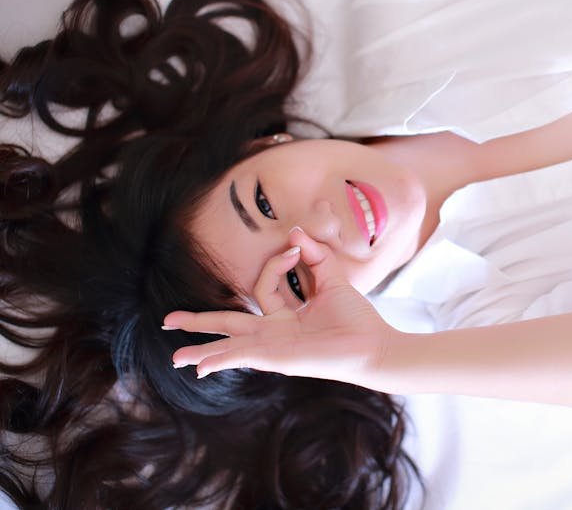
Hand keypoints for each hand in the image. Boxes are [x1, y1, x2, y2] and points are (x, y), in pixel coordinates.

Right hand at [164, 228, 394, 384]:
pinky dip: (221, 360)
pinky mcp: (278, 358)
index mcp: (285, 316)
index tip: (295, 247)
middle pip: (230, 324)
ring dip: (203, 350)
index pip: (263, 286)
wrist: (373, 344)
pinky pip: (244, 356)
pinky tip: (200, 367)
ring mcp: (274, 348)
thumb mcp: (333, 279)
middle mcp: (275, 333)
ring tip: (176, 358)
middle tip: (168, 320)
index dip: (275, 262)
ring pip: (230, 345)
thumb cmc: (357, 318)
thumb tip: (294, 233)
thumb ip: (315, 255)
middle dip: (200, 322)